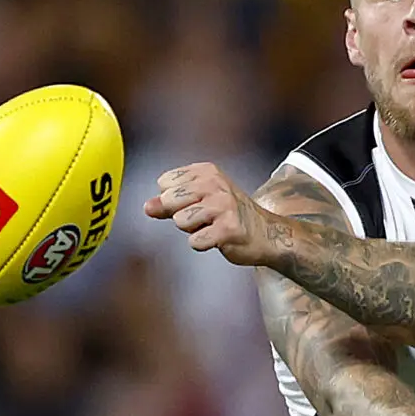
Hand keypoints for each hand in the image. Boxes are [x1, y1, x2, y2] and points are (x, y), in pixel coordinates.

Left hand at [147, 163, 279, 266]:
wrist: (267, 234)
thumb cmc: (229, 216)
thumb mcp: (198, 202)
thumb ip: (169, 203)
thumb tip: (147, 207)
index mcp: (206, 171)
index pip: (164, 183)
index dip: (174, 200)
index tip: (196, 204)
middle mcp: (215, 184)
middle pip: (169, 201)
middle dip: (181, 215)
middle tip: (205, 218)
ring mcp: (223, 206)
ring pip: (180, 221)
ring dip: (193, 230)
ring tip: (213, 226)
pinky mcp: (228, 229)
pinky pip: (195, 241)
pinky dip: (203, 244)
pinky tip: (219, 238)